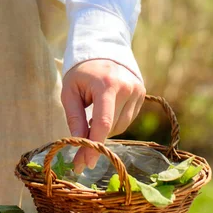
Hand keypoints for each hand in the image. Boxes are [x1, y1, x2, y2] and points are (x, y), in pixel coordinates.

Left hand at [61, 59, 145, 173]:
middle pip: (112, 127)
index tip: (84, 163)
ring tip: (92, 118)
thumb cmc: (81, 72)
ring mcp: (138, 91)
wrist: (103, 49)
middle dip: (96, 140)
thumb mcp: (70, 91)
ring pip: (121, 126)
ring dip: (105, 130)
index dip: (94, 146)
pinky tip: (105, 112)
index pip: (103, 123)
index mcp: (107, 85)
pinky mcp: (142, 94)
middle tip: (80, 151)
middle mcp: (127, 88)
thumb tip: (78, 143)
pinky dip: (114, 122)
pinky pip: (127, 119)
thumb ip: (74, 117)